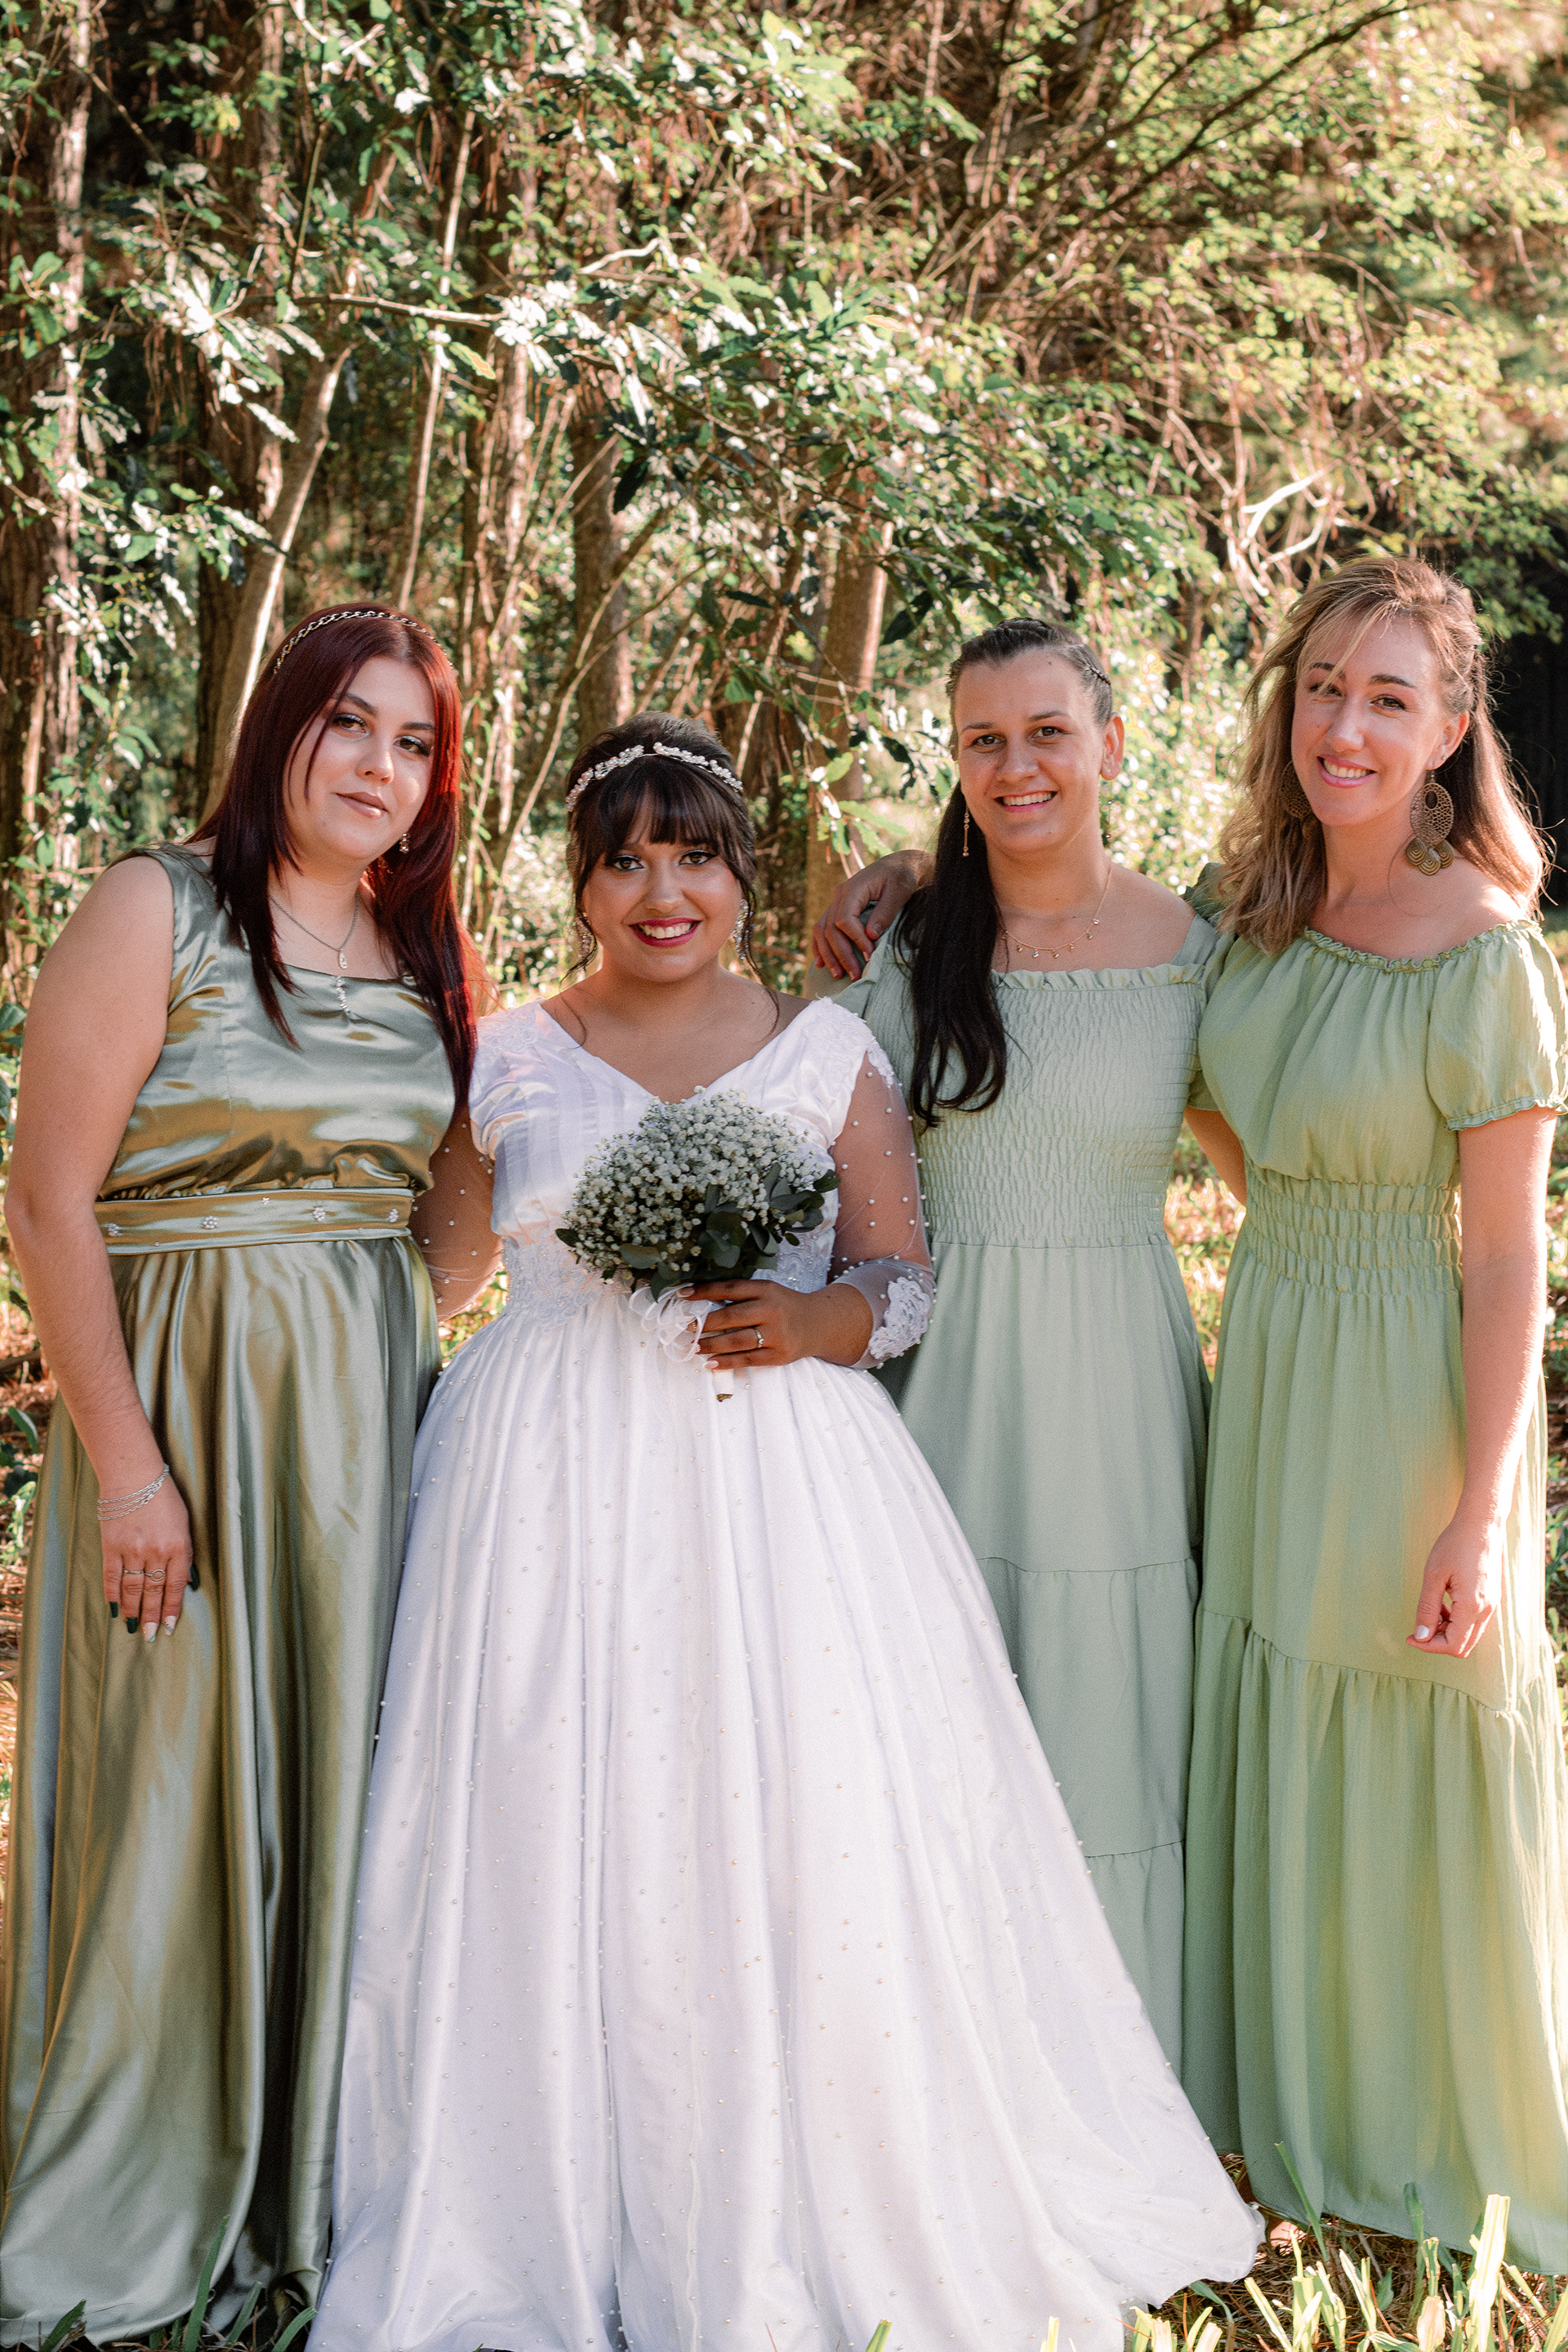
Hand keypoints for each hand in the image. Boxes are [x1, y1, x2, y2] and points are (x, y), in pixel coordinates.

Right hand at [101, 1473, 195, 1641]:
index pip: (176, 1586)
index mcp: (178, 1546)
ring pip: (132, 1589)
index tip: (171, 1627)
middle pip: (154, 1592)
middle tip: (152, 1636)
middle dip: (154, 1616)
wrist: (133, 1476)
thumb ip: (185, 1553)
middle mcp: (156, 1551)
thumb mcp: (184, 1523)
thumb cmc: (164, 1497)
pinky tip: (114, 1610)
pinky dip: (113, 1595)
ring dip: (133, 1611)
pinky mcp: (111, 1546)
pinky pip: (112, 1577)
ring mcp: (132, 1550)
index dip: (173, 1609)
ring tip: (134, 1628)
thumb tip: (187, 1582)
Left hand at [689, 1277, 872, 1369]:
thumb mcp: (768, 1292)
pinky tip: (710, 1363)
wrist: (819, 1324)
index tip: (682, 1295)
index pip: (730, 1288)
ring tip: (694, 1347)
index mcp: (766, 1289)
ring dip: (712, 1345)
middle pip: (731, 1316)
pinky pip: (748, 1360)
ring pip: (737, 1341)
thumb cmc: (784, 1306)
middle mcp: (772, 1310)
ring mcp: (777, 1334)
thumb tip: (702, 1304)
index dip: (704, 1291)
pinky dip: (726, 1362)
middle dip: (705, 1323)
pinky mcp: (779, 1355)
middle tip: (686, 1328)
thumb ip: (742, 1296)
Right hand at [810, 852, 929, 979]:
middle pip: (830, 929)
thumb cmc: (902, 877)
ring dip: (828, 955)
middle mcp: (839, 895)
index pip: (844, 920)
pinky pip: (822, 929)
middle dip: (842, 954)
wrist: (899, 866)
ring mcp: (837, 902)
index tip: (870, 955)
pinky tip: (821, 964)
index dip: (855, 940)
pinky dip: (820, 947)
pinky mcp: (839, 909)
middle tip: (855, 975)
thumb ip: (885, 913)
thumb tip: (871, 936)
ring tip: (839, 975)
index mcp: (853, 888)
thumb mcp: (899, 891)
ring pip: (822, 931)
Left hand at [1407, 1517, 1499, 1658]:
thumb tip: (1421, 1637)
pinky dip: (1457, 1621)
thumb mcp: (1434, 1576)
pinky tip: (1443, 1604)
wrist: (1481, 1524)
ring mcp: (1491, 1605)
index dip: (1429, 1646)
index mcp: (1472, 1606)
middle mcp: (1487, 1610)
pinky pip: (1474, 1622)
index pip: (1453, 1645)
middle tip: (1418, 1627)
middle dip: (1438, 1642)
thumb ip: (1427, 1609)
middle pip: (1463, 1647)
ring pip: (1469, 1636)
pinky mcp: (1491, 1598)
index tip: (1410, 1636)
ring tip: (1430, 1611)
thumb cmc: (1455, 1545)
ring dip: (1447, 1631)